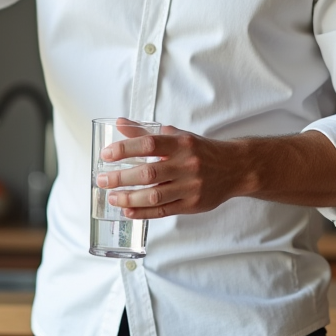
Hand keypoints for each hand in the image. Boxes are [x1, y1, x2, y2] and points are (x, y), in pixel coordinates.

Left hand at [95, 118, 248, 217]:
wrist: (235, 168)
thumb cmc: (200, 150)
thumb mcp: (177, 136)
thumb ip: (146, 132)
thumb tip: (120, 123)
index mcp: (181, 143)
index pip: (148, 144)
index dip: (125, 149)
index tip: (106, 154)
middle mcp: (186, 164)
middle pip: (148, 173)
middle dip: (121, 178)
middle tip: (101, 180)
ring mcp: (190, 186)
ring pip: (154, 195)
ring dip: (129, 198)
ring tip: (112, 198)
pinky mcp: (192, 205)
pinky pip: (164, 211)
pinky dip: (143, 212)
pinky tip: (128, 211)